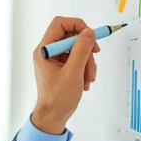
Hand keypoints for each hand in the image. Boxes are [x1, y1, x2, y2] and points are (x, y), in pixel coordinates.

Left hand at [32, 17, 99, 134]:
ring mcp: (55, 59)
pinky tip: (86, 81)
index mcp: (45, 49)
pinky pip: (76, 58)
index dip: (77, 24)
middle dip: (85, 48)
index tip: (91, 35)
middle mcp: (48, 51)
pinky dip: (84, 67)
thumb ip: (81, 50)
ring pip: (76, 48)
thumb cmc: (59, 97)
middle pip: (71, 36)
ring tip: (89, 78)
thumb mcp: (73, 73)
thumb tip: (89, 32)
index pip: (59, 24)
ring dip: (87, 61)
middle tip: (95, 57)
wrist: (54, 116)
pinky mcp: (61, 66)